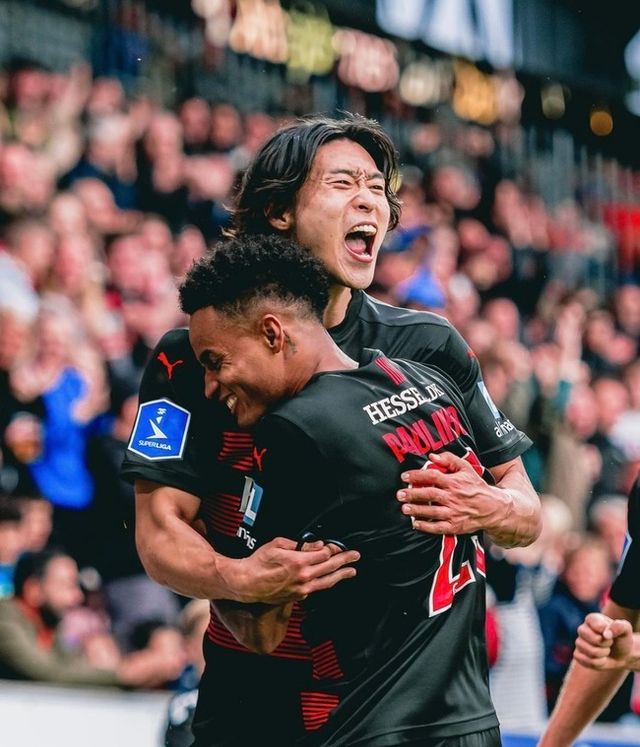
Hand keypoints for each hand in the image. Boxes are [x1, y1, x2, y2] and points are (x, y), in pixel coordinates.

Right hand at [235, 537, 358, 603]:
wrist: (246, 583)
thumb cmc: (258, 562)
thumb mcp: (277, 545)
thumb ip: (300, 545)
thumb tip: (317, 545)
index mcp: (299, 562)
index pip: (324, 554)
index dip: (332, 548)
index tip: (336, 545)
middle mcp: (303, 577)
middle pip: (330, 567)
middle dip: (344, 560)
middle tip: (355, 556)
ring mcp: (302, 589)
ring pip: (327, 582)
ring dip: (341, 575)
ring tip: (352, 571)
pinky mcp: (298, 596)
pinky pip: (315, 588)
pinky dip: (324, 582)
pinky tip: (329, 579)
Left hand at [397, 451, 502, 535]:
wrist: (492, 507)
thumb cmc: (476, 486)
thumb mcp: (466, 468)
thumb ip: (449, 459)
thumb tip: (432, 456)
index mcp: (454, 482)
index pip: (432, 476)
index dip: (417, 476)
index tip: (404, 476)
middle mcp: (453, 497)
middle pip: (430, 494)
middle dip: (413, 494)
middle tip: (400, 494)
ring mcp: (454, 513)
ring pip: (432, 511)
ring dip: (417, 510)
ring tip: (404, 508)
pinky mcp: (455, 526)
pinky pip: (438, 527)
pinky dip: (426, 527)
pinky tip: (416, 524)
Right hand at [573, 613, 634, 670]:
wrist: (621, 655)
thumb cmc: (622, 639)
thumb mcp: (626, 629)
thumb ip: (619, 626)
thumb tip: (606, 634)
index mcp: (592, 619)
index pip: (597, 625)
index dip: (608, 633)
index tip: (612, 635)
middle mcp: (582, 629)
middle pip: (592, 639)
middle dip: (606, 645)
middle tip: (609, 644)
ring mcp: (579, 642)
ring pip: (590, 652)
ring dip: (603, 654)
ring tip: (606, 651)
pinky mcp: (578, 655)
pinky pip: (586, 661)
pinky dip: (598, 663)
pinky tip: (601, 659)